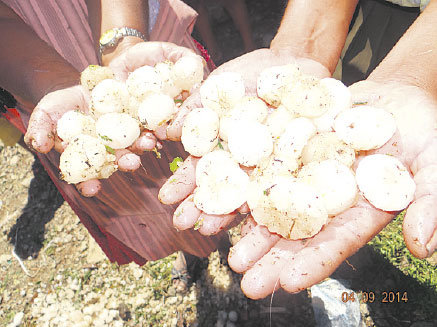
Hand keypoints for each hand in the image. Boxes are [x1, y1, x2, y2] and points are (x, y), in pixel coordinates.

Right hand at [24, 41, 199, 195]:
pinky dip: (152, 127)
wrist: (80, 88)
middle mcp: (109, 153)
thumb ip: (40, 129)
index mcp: (87, 158)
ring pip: (135, 146)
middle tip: (131, 162)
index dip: (89, 185)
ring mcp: (124, 138)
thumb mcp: (46, 114)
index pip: (86, 178)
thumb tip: (38, 144)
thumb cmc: (60, 106)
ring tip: (148, 141)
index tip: (92, 189)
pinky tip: (157, 126)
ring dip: (143, 146)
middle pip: (118, 162)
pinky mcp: (136, 122)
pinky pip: (146, 126)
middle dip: (125, 163)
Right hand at [159, 50, 329, 235]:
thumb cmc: (253, 72)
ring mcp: (266, 164)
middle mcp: (241, 159)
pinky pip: (278, 185)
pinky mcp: (292, 165)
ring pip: (245, 192)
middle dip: (200, 206)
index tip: (167, 198)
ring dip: (226, 211)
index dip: (183, 182)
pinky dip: (265, 201)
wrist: (295, 66)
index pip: (199, 166)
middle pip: (219, 186)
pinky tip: (250, 217)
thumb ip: (195, 106)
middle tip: (183, 224)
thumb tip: (169, 130)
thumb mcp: (220, 84)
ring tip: (209, 228)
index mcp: (221, 143)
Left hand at [227, 80, 436, 298]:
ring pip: (271, 202)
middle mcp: (326, 199)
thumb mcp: (434, 164)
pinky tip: (219, 192)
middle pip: (295, 232)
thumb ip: (429, 204)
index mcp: (359, 211)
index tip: (289, 284)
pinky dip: (242, 177)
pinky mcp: (289, 148)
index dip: (313, 263)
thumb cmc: (421, 132)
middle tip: (244, 281)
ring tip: (219, 241)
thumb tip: (422, 247)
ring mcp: (304, 174)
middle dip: (270, 256)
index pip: (335, 243)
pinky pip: (263, 163)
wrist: (393, 99)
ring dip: (245, 222)